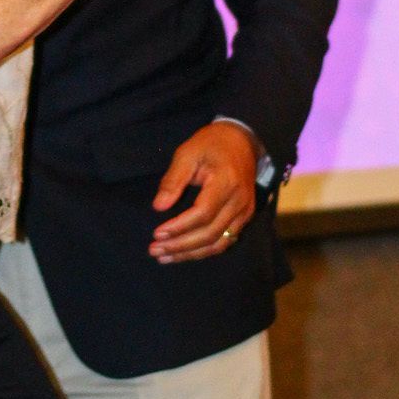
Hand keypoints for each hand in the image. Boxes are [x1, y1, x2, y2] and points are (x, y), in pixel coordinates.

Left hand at [149, 120, 260, 262]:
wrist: (241, 141)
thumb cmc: (211, 144)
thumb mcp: (187, 153)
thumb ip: (173, 180)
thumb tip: (158, 207)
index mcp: (226, 181)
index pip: (203, 213)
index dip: (179, 227)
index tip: (157, 233)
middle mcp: (239, 201)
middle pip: (210, 233)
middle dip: (180, 245)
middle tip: (154, 250)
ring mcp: (244, 211)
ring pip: (219, 243)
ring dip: (191, 253)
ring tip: (165, 257)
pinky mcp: (244, 217)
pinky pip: (226, 241)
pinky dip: (204, 250)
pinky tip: (185, 253)